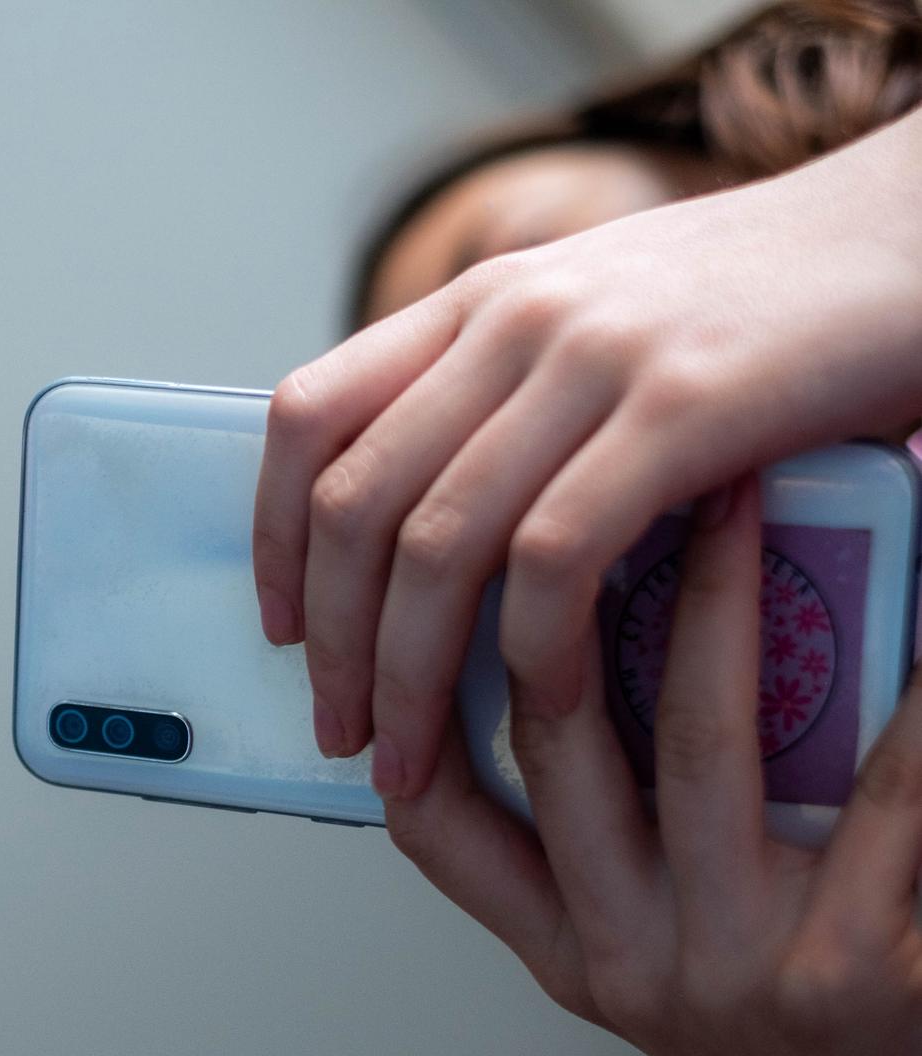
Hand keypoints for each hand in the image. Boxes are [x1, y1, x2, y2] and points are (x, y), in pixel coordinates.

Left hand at [252, 107, 921, 799]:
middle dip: (331, 640)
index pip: (307, 416)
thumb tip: (420, 535)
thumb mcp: (598, 322)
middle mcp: (511, 319)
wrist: (921, 227)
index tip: (281, 626)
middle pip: (352, 502)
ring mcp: (592, 359)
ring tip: (406, 755)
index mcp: (476, 302)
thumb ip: (507, 402)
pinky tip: (537, 708)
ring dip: (406, 673)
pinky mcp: (682, 408)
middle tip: (337, 728)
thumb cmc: (766, 304)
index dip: (271, 534)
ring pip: (436, 545)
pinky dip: (530, 650)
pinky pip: (555, 555)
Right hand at [385, 477, 921, 1055]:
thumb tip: (568, 669)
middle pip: (558, 740)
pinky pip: (886, 792)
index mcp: (569, 947)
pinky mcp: (858, 971)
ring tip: (743, 487)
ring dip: (718, 597)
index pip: (439, 820)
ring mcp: (736, 967)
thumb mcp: (654, 958)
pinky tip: (918, 593)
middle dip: (566, 588)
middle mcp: (630, 956)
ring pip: (697, 741)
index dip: (416, 698)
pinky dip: (903, 684)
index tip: (430, 574)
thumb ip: (593, 850)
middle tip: (598, 472)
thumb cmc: (788, 1026)